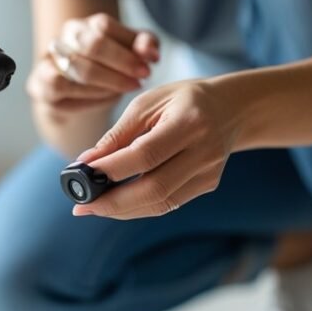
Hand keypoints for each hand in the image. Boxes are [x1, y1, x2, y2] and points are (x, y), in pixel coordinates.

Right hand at [26, 14, 159, 112]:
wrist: (78, 97)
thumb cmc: (109, 69)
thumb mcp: (133, 53)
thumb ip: (145, 45)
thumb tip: (151, 53)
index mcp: (84, 25)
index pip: (103, 26)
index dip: (128, 46)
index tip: (149, 65)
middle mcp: (62, 39)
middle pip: (90, 45)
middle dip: (120, 64)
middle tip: (139, 80)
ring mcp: (47, 61)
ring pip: (75, 68)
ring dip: (105, 82)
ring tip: (124, 90)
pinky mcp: (38, 86)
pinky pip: (60, 88)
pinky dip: (85, 96)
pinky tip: (105, 100)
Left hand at [72, 79, 238, 218]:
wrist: (231, 108)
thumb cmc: (182, 100)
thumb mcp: (147, 103)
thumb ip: (118, 134)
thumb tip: (86, 164)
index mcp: (190, 122)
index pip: (146, 155)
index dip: (111, 169)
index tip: (80, 176)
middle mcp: (204, 152)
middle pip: (155, 188)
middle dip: (112, 202)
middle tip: (81, 206)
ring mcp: (209, 172)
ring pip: (160, 203)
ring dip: (122, 210)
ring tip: (92, 207)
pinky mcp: (208, 185)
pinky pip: (168, 203)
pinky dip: (138, 206)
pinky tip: (116, 202)